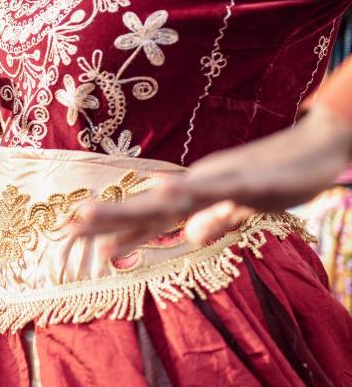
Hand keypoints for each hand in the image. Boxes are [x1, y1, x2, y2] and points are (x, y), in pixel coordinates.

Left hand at [71, 105, 351, 249]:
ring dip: (136, 205)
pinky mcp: (250, 181)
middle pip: (149, 206)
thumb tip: (189, 239)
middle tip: (68, 225)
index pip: (149, 216)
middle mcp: (200, 185)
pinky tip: (166, 190)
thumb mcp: (243, 209)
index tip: (76, 235)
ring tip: (97, 212)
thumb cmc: (278, 178)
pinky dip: (192, 190)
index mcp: (196, 195)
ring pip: (174, 196)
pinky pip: (217, 188)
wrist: (318, 148)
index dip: (115, 227)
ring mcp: (222, 180)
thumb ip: (216, 222)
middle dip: (109, 216)